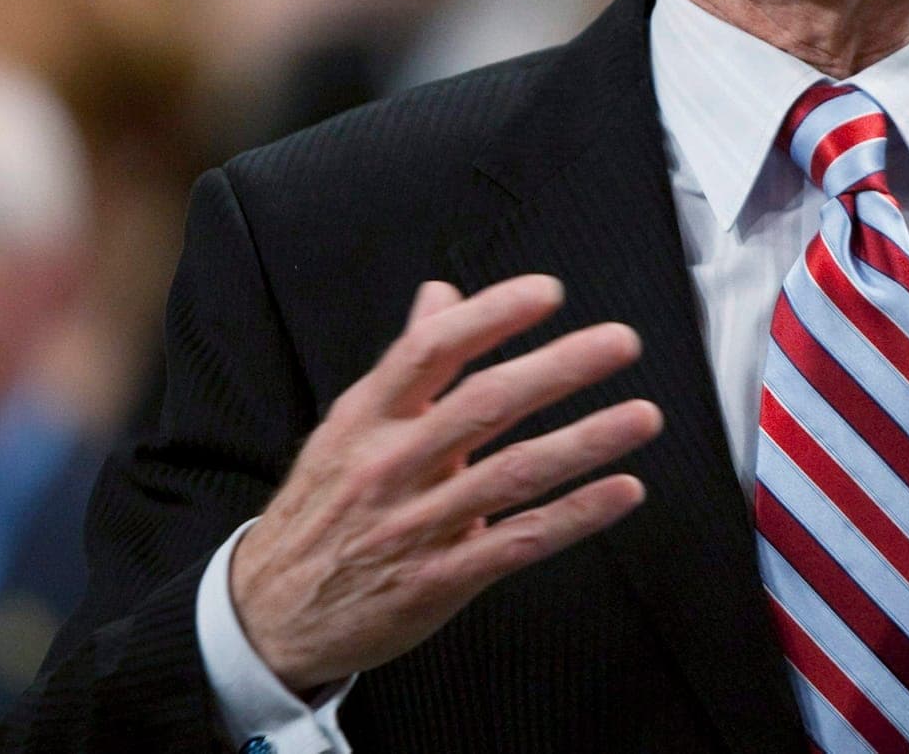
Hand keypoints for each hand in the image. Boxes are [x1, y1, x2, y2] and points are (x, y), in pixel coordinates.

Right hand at [230, 274, 662, 691]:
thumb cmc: (323, 508)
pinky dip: (576, 516)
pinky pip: (518, 543)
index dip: (490, 316)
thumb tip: (441, 296)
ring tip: (643, 414)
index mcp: (368, 419)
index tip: (547, 292)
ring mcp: (416, 526)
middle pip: (484, 405)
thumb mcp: (349, 427)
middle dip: (559, 369)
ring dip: (585, 441)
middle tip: (621, 342)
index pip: (430, 351)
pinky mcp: (439, 581)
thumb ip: (407, 361)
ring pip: (512, 475)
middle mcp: (392, 465)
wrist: (265, 616)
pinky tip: (623, 490)